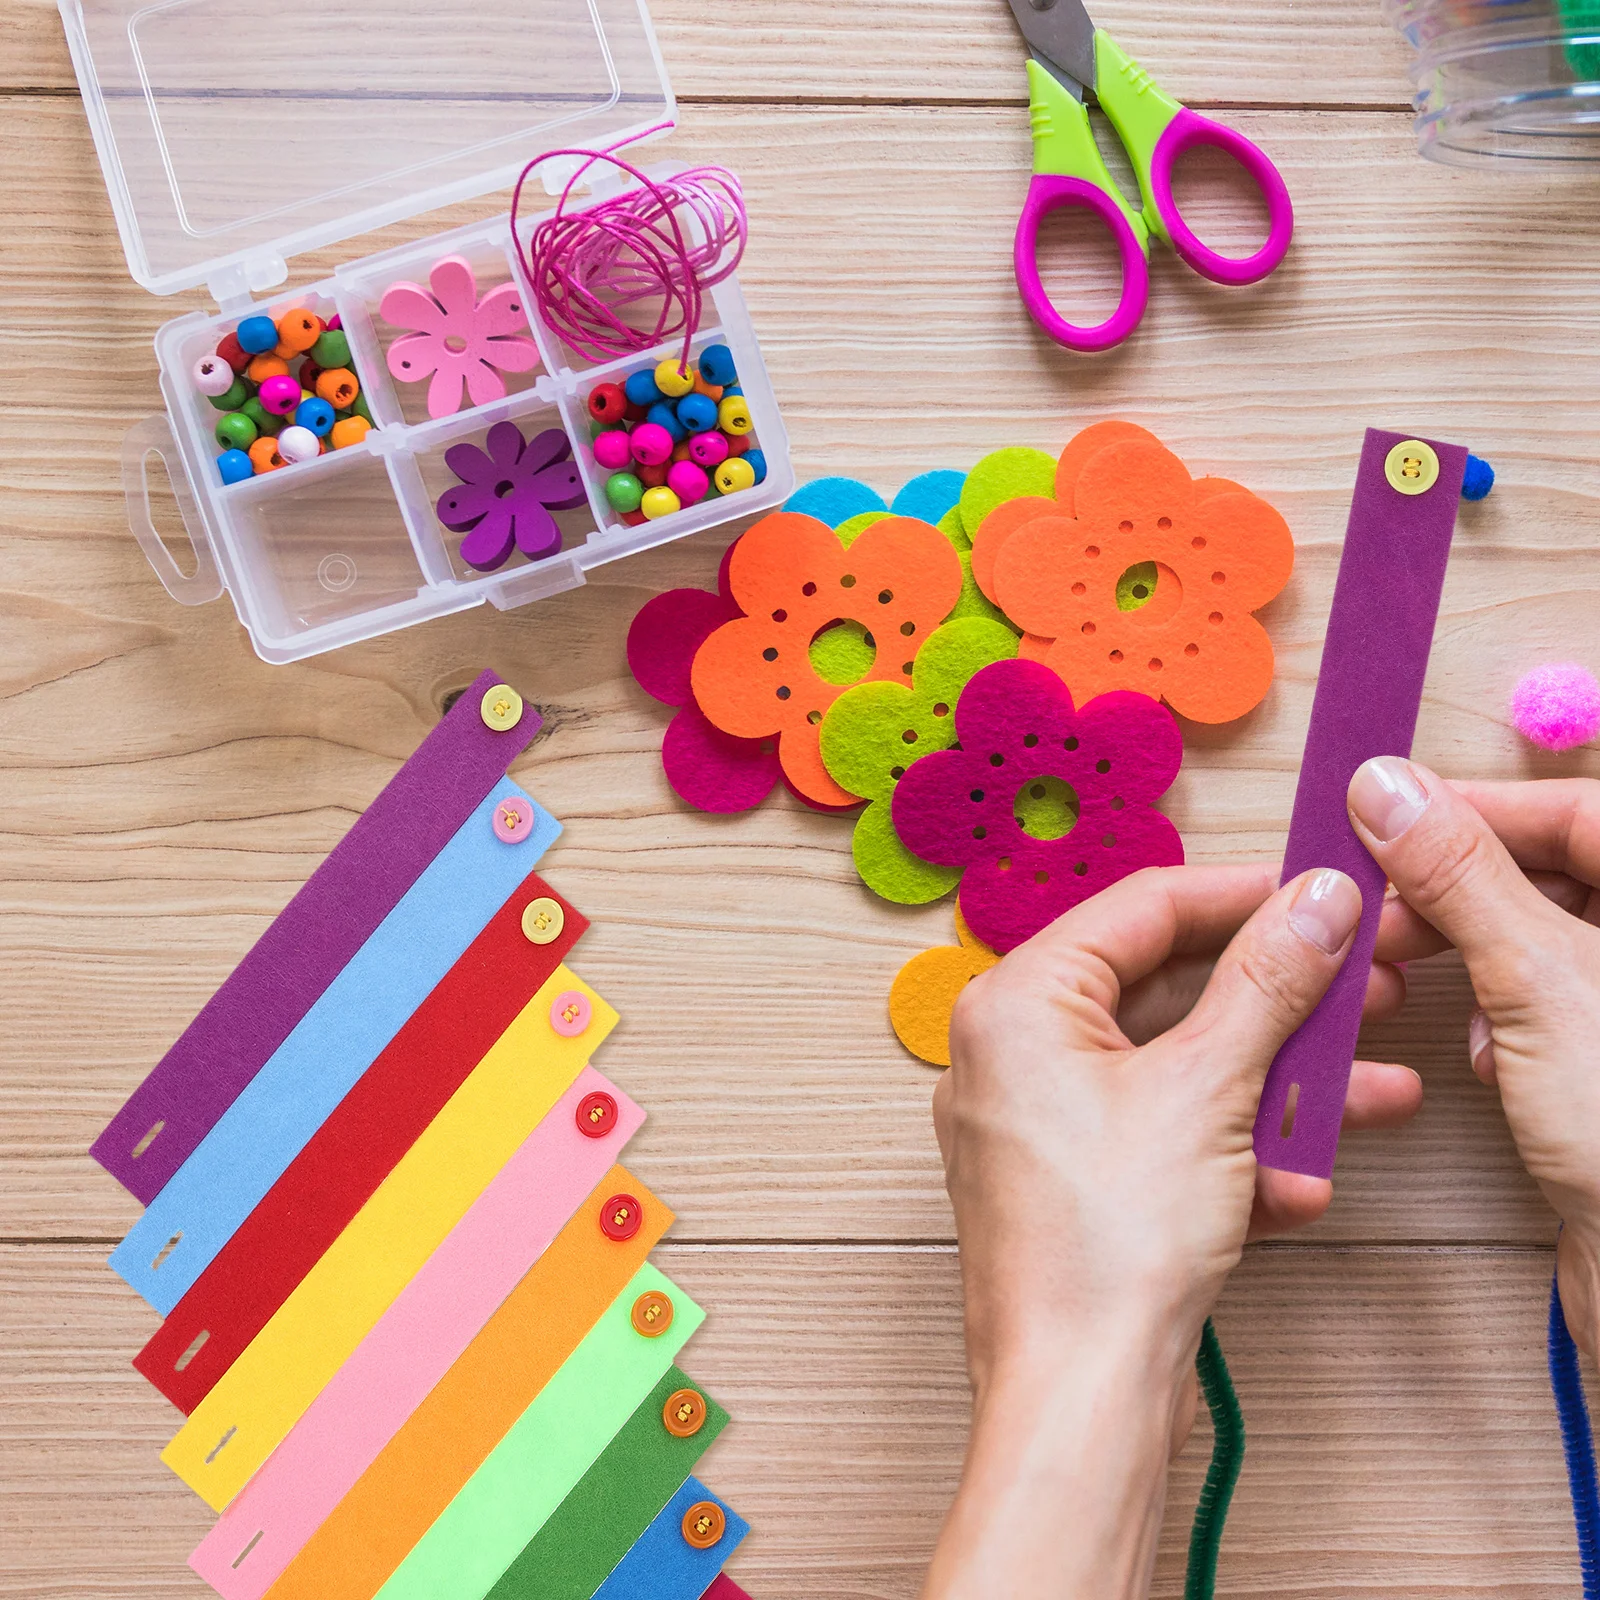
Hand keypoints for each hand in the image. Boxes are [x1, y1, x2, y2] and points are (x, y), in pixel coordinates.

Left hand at [922, 863, 1421, 1599]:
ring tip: (1365, 1093)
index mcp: (1016, 1004)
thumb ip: (1266, 983)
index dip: (1241, 895)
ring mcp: (1040, 1123)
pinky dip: (1230, 1151)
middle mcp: (1012, 1053)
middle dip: (1274, 1002)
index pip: (1140, 908)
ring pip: (1173, 1070)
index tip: (1318, 895)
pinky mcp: (1073, 1184)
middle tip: (1357, 990)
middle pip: (1162, 990)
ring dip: (1273, 1083)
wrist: (1078, 1399)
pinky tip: (1296, 1186)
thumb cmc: (1103, 1249)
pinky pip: (1160, 1136)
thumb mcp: (1207, 1090)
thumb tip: (1311, 903)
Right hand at [1350, 762, 1599, 1353]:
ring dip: (1477, 955)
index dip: (1477, 805)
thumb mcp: (1538, 983)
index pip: (1582, 810)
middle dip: (1463, 889)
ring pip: (1547, 935)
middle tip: (1384, 910)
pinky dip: (1506, 1014)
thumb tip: (1386, 788)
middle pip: (1560, 869)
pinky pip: (1551, 1001)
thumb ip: (1459, 875)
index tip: (1385, 811)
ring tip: (1425, 985)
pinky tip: (1492, 1058)